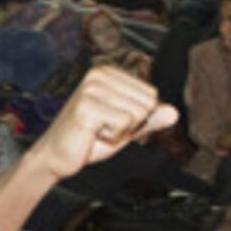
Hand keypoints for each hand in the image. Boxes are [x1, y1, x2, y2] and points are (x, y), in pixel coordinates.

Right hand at [28, 67, 176, 180]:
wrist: (56, 157)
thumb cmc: (88, 140)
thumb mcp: (126, 128)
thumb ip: (149, 119)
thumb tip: (174, 112)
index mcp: (107, 73)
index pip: (151, 94)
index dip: (137, 117)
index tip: (111, 121)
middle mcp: (99, 74)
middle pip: (147, 102)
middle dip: (131, 124)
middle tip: (104, 128)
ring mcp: (91, 89)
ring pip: (138, 113)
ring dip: (121, 131)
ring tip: (97, 131)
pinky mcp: (87, 107)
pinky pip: (125, 123)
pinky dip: (113, 137)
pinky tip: (93, 134)